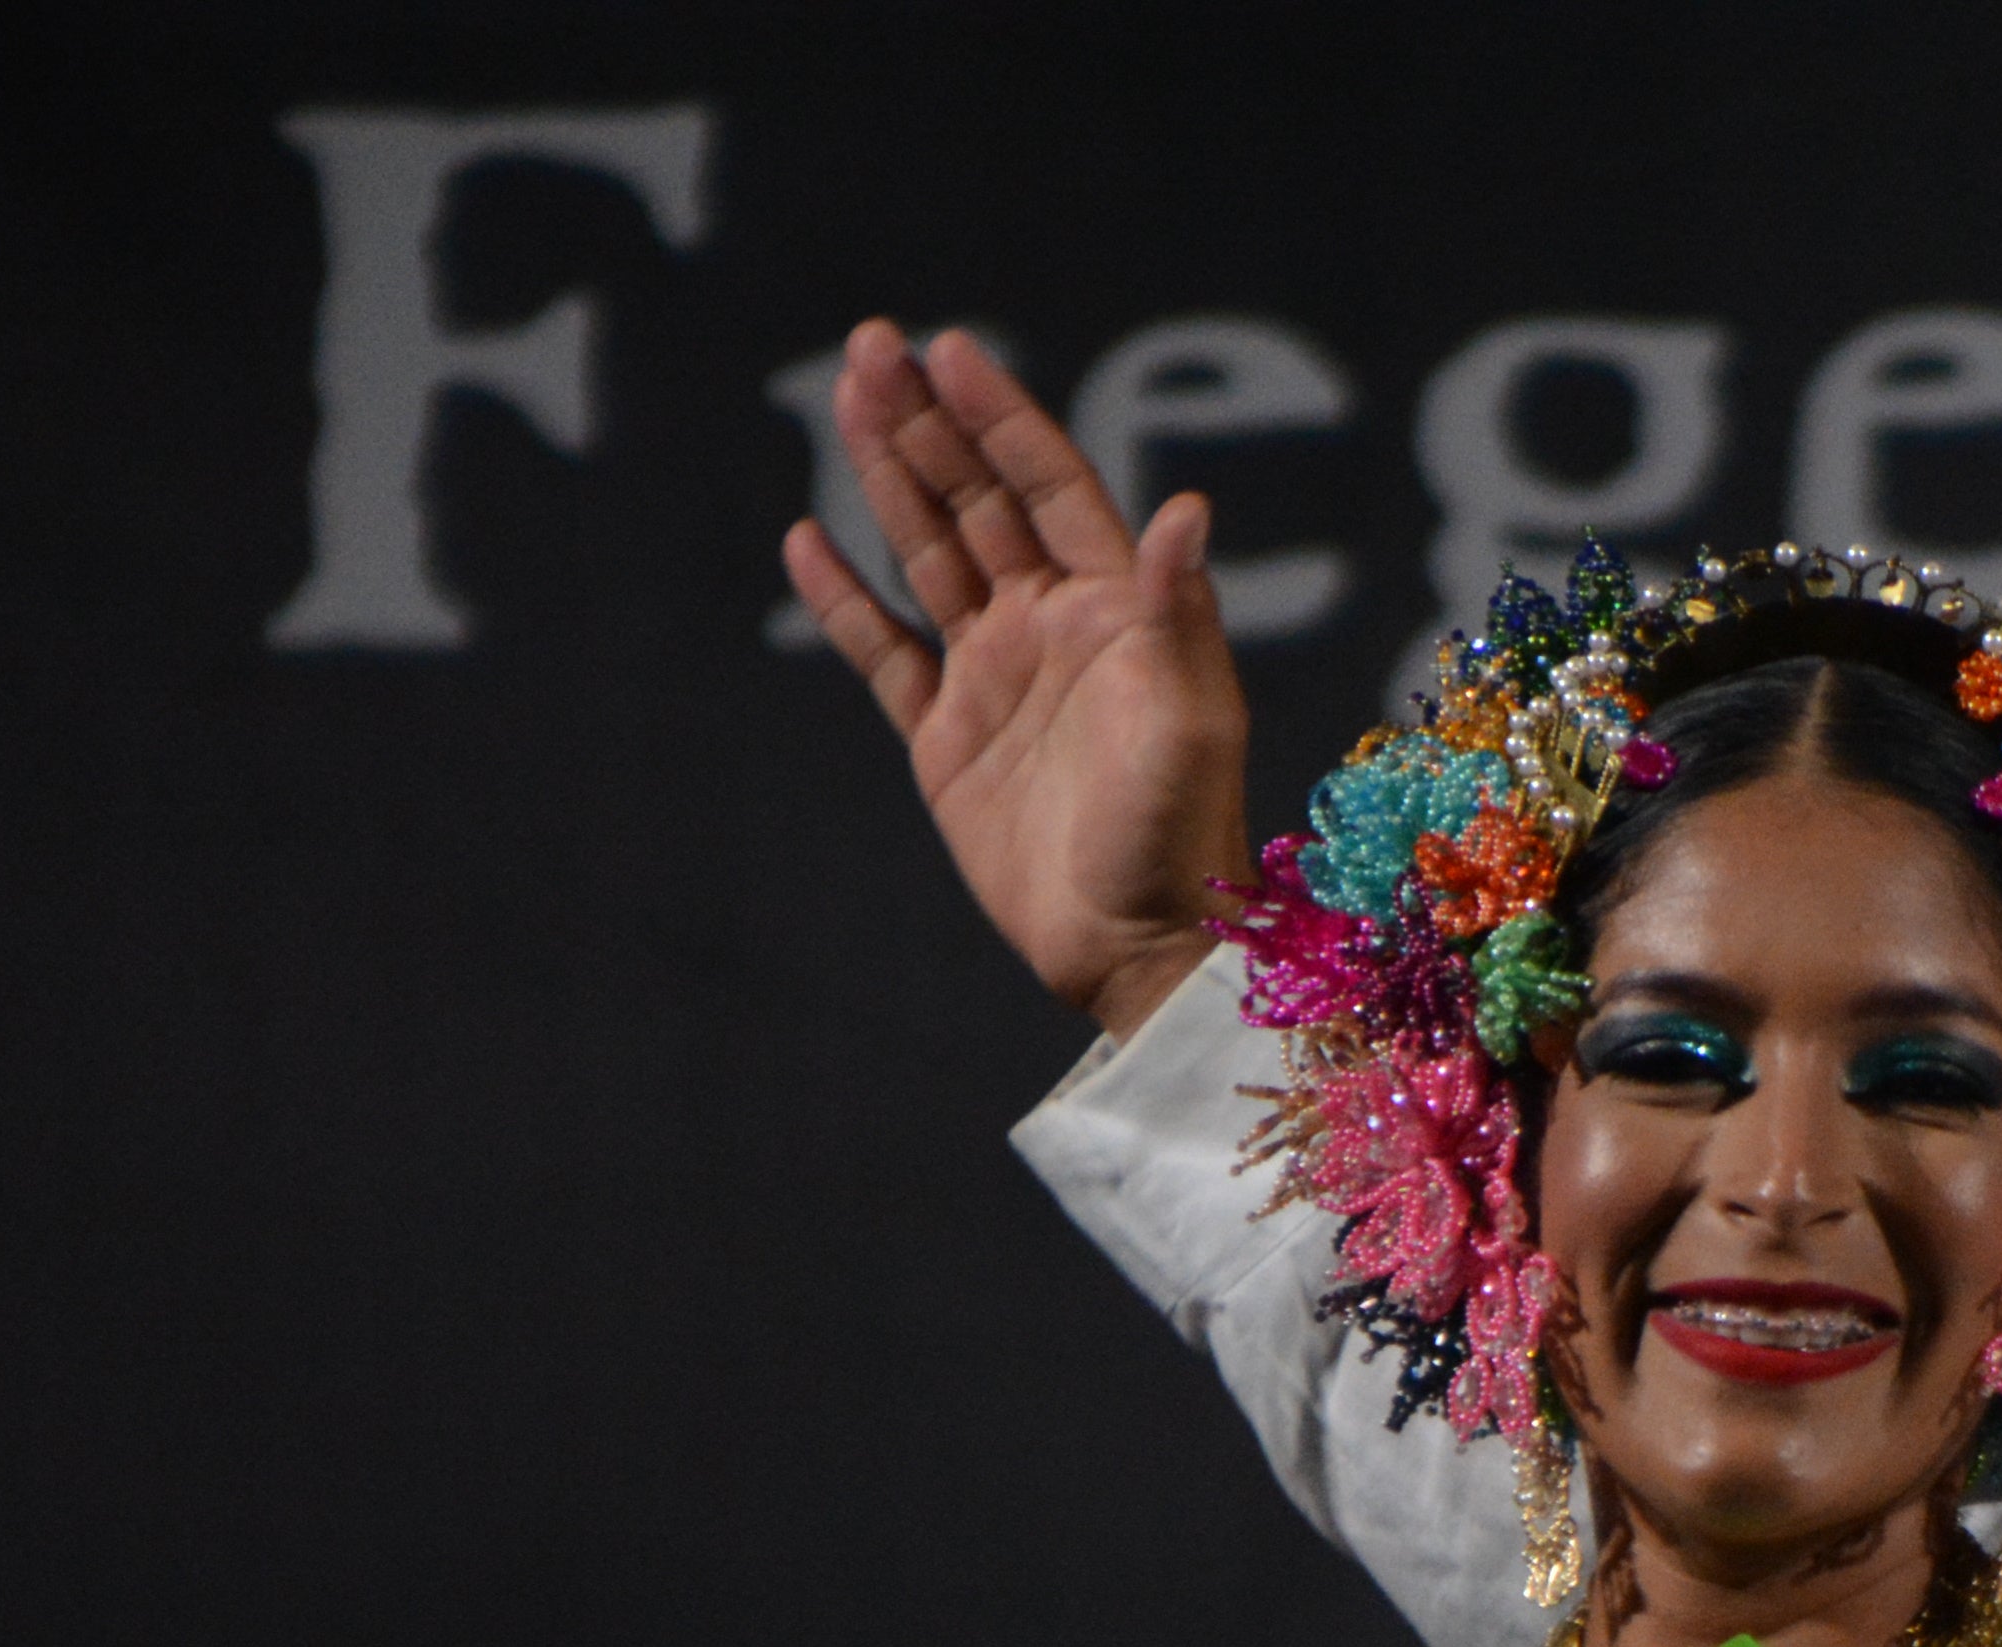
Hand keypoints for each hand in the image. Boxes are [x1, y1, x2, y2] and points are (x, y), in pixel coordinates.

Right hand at [786, 323, 1253, 1037]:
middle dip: (927, 424)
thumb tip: (1184, 510)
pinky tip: (809, 539)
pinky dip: (845, 601)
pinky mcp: (945, 740)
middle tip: (873, 344)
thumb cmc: (1182, 836)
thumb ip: (1175, 613)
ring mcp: (994, 679)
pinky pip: (884, 654)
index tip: (951, 353)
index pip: (1050, 488)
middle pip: (978, 502)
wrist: (1137, 947)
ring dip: (888, 479)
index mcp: (1114, 611)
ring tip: (848, 397)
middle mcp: (1051, 628)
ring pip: (929, 555)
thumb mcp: (1192, 720)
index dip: (1001, 419)